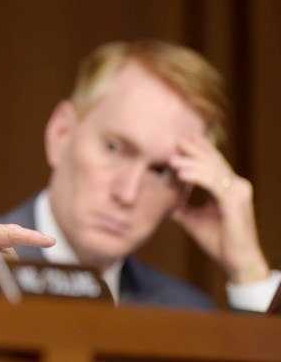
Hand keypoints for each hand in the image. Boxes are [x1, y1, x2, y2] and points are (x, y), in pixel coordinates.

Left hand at [170, 135, 268, 283]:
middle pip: (214, 161)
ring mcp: (239, 191)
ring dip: (190, 162)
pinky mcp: (236, 201)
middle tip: (176, 140)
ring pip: (212, 170)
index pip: (213, 163)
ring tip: (171, 159)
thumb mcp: (192, 218)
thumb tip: (162, 200)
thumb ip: (180, 205)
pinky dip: (196, 176)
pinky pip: (213, 183)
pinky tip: (180, 173)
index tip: (181, 141)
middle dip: (194, 149)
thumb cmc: (218, 241)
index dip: (199, 151)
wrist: (235, 261)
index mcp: (229, 187)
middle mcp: (237, 185)